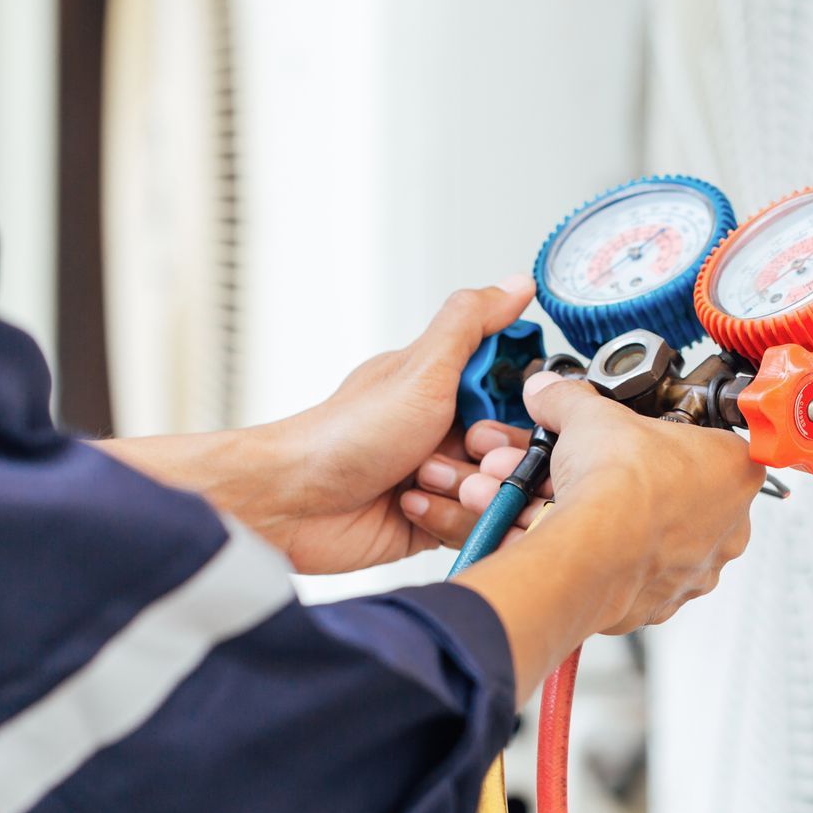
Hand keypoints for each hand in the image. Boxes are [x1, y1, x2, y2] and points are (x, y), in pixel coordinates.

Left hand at [105, 278, 543, 573]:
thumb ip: (472, 323)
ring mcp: (441, 477)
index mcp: (446, 386)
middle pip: (514, 449)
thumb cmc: (342, 435)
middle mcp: (445, 430)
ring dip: (466, 492)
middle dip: (492, 458)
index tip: (495, 412)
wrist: (291, 504)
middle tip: (464, 453)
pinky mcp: (433, 521)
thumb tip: (515, 283)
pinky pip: (475, 528)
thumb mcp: (420, 369)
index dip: (520, 410)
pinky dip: (450, 521)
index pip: (517, 394)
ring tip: (424, 483)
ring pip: (499, 492)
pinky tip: (414, 508)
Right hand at [450, 371, 763, 687]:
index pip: (715, 446)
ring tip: (596, 513)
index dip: (675, 440)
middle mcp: (731, 523)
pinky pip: (646, 580)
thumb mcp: (589, 417)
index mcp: (735, 468)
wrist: (591, 551)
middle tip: (616, 477)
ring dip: (636, 529)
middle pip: (692, 497)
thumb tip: (551, 391)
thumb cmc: (617, 485)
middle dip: (652, 488)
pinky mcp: (667, 603)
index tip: (648, 442)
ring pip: (669, 542)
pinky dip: (620, 566)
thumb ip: (570, 399)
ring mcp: (702, 567)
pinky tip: (595, 547)